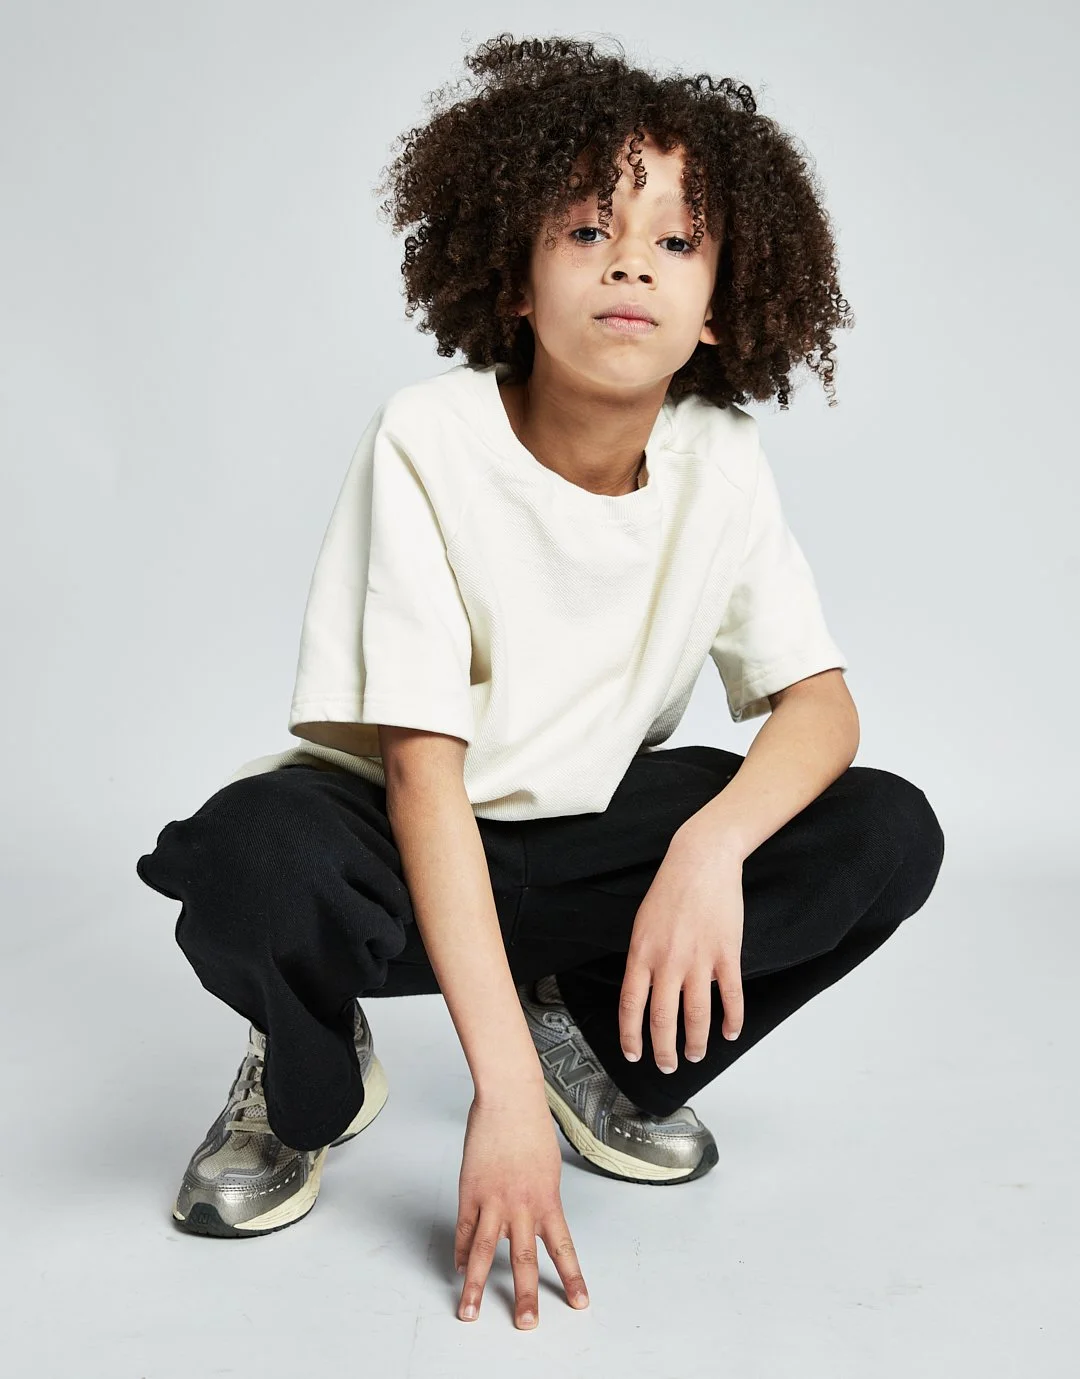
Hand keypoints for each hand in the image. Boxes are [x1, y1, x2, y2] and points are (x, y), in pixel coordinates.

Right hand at [454, 1087, 589, 1328]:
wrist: (509, 1098)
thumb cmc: (531, 1127)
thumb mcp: (547, 1168)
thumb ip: (540, 1200)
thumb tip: (531, 1224)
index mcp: (547, 1199)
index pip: (562, 1247)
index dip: (571, 1277)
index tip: (579, 1303)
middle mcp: (522, 1206)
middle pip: (524, 1260)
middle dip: (525, 1296)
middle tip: (526, 1325)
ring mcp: (493, 1200)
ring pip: (486, 1252)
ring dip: (477, 1286)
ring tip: (469, 1312)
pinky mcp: (470, 1190)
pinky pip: (465, 1229)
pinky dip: (462, 1251)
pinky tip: (460, 1269)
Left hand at [619, 835, 744, 1072]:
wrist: (701, 860)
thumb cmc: (670, 889)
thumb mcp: (642, 924)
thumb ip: (642, 959)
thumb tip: (643, 992)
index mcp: (642, 953)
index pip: (631, 1006)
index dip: (631, 1036)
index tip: (634, 1055)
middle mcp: (668, 961)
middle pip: (663, 1019)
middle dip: (664, 1050)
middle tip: (667, 1065)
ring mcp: (699, 959)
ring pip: (697, 1015)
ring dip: (696, 1042)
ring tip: (695, 1055)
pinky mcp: (726, 953)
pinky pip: (730, 995)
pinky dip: (732, 1019)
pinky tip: (731, 1032)